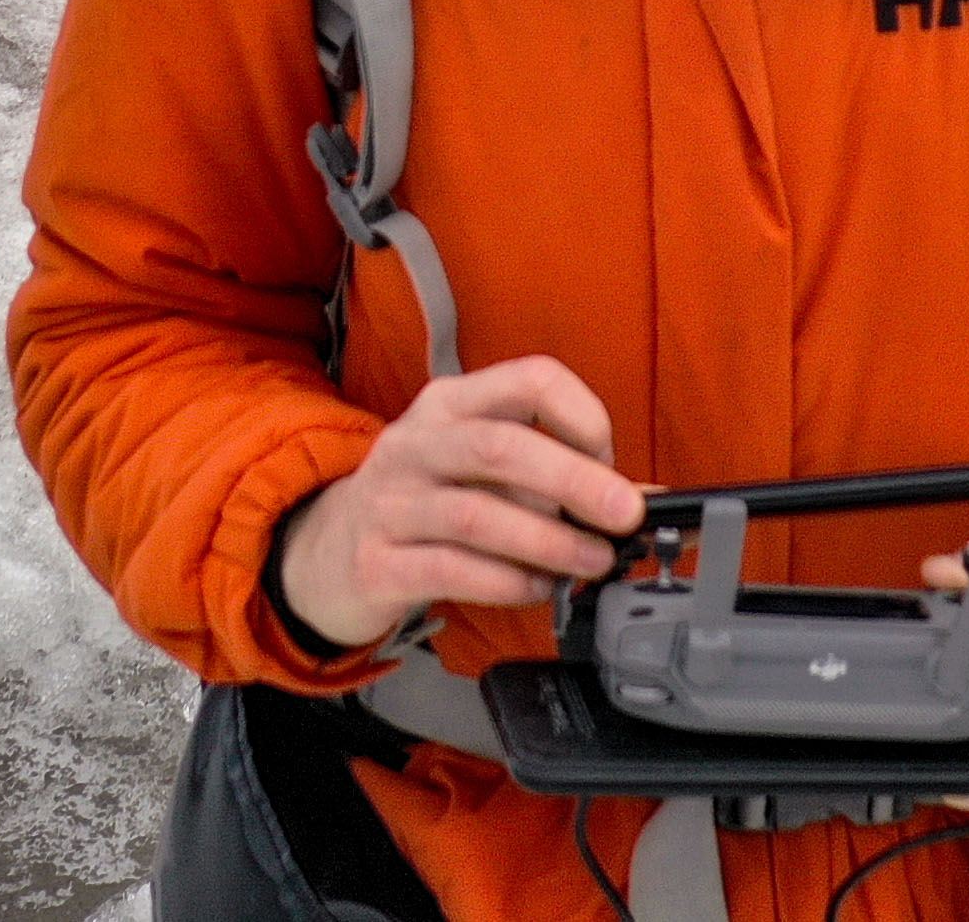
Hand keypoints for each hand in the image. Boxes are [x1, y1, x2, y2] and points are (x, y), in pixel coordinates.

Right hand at [272, 357, 645, 651]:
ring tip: (591, 561)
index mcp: (451, 404)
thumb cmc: (425, 503)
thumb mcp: (479, 470)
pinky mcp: (376, 561)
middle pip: (502, 446)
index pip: (530, 380)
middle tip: (624, 515)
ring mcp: (389, 502)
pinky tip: (539, 589)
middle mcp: (416, 443)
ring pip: (477, 514)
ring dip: (549, 541)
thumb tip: (643, 497)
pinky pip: (451, 569)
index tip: (612, 458)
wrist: (326, 552)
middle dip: (575, 481)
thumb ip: (554, 475)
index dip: (582, 415)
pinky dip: (507, 582)